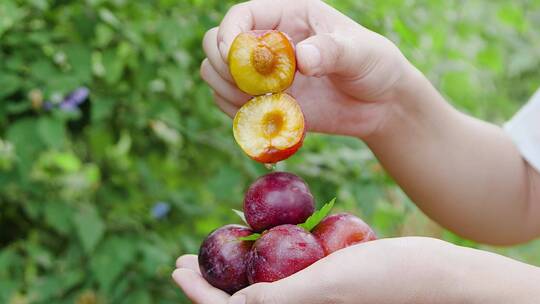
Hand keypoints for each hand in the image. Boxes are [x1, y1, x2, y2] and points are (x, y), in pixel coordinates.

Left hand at [172, 237, 539, 302]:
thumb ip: (279, 297)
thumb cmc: (389, 277)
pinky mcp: (327, 279)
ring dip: (234, 267)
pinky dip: (266, 256)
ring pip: (260, 284)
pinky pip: (286, 271)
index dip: (199, 293)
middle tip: (183, 260)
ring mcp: (313, 296)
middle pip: (241, 300)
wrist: (437, 272)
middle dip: (210, 282)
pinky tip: (259, 238)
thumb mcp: (329, 284)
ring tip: (216, 246)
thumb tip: (230, 303)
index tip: (175, 268)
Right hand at [200, 0, 412, 137]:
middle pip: (214, 45)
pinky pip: (230, 107)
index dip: (228, 34)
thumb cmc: (374, 65)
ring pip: (215, 76)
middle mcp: (267, 44)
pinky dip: (238, 114)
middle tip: (252, 87)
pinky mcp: (265, 104)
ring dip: (228, 92)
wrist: (380, 105)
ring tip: (264, 102)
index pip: (240, 16)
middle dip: (223, 66)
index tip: (234, 56)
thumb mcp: (360, 51)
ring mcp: (263, 76)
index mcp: (287, 16)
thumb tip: (301, 58)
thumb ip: (332, 50)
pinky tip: (266, 116)